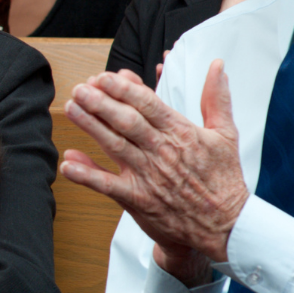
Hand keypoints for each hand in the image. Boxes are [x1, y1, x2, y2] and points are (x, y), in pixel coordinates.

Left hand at [60, 63, 247, 278]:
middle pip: (127, 122)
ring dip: (90, 126)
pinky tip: (68, 162)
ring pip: (114, 146)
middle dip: (101, 102)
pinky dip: (87, 175)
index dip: (124, 89)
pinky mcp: (139, 200)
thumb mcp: (225, 134)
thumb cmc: (222, 179)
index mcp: (181, 133)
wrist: (225, 225)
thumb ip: (217, 98)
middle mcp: (162, 152)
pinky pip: (108, 186)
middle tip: (81, 88)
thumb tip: (218, 67)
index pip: (148, 105)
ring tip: (71, 108)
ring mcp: (149, 176)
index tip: (105, 76)